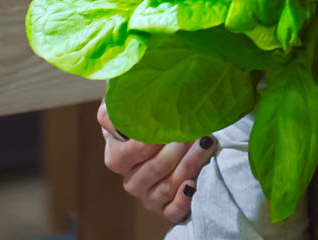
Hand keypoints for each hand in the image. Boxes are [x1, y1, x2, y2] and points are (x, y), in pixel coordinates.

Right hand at [96, 101, 218, 222]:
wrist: (159, 136)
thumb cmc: (142, 118)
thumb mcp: (125, 107)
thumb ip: (115, 110)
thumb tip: (112, 116)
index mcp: (116, 157)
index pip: (135, 150)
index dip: (154, 137)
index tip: (172, 121)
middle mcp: (130, 180)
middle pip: (156, 168)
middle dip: (178, 148)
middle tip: (194, 129)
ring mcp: (148, 196)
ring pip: (167, 186)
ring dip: (189, 164)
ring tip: (206, 143)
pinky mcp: (165, 209)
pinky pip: (173, 211)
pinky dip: (184, 200)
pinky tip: (193, 185)